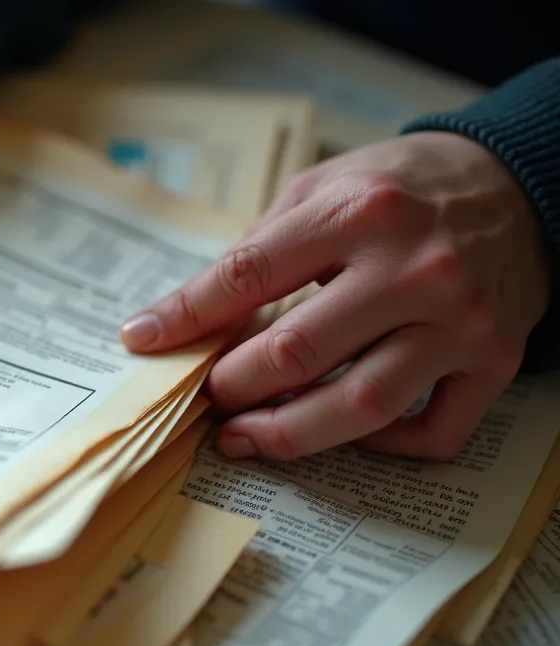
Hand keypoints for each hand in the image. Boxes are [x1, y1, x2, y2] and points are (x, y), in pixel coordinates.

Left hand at [120, 132, 549, 461]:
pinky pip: (432, 432)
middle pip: (297, 352)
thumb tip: (189, 317)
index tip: (141, 341)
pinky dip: (381, 447)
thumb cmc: (401, 187)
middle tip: (205, 398)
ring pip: (362, 405)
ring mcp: (461, 322)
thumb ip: (259, 249)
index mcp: (358, 212)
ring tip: (242, 437)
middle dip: (233, 387)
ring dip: (288, 434)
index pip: (248, 275)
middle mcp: (414, 269)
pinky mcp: (497, 361)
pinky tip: (343, 433)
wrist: (519, 183)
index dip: (185, 316)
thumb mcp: (322, 187)